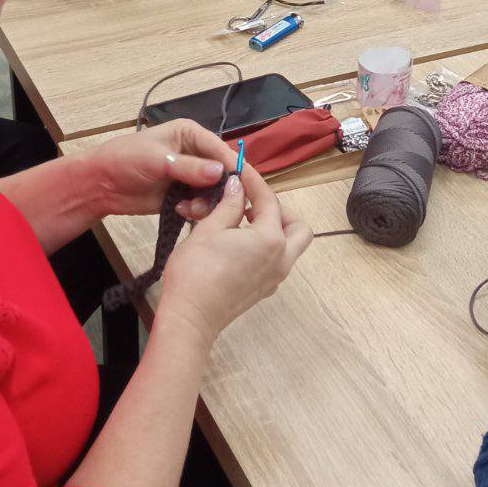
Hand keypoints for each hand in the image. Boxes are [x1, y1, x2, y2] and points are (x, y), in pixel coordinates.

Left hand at [89, 119, 234, 220]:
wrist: (101, 184)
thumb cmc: (125, 159)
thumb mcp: (157, 160)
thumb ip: (189, 167)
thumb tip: (221, 172)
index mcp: (190, 134)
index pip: (219, 148)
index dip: (231, 165)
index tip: (241, 184)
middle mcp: (195, 153)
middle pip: (221, 171)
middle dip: (219, 189)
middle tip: (214, 203)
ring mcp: (190, 175)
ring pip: (214, 191)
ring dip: (206, 202)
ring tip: (189, 209)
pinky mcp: (183, 194)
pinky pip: (201, 203)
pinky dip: (195, 210)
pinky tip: (180, 211)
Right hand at [159, 163, 311, 344]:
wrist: (190, 316)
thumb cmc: (196, 271)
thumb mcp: (209, 229)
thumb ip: (229, 205)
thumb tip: (237, 187)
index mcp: (270, 240)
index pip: (270, 201)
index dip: (254, 182)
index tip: (241, 170)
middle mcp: (280, 260)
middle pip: (297, 228)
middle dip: (280, 211)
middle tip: (254, 205)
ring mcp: (274, 278)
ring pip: (290, 247)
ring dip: (274, 230)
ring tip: (243, 222)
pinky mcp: (263, 290)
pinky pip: (276, 261)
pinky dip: (266, 247)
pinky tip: (238, 242)